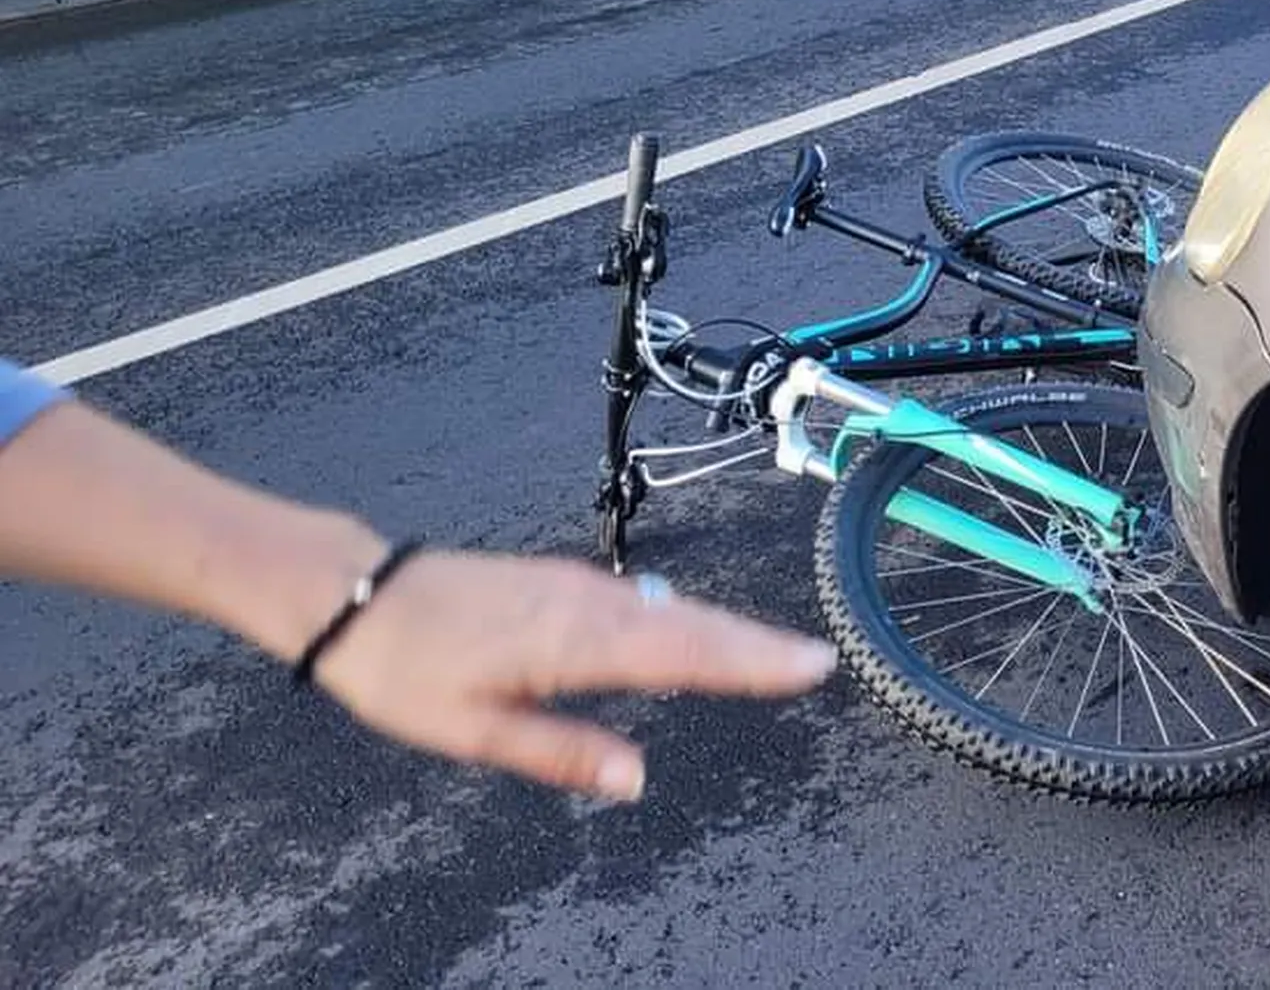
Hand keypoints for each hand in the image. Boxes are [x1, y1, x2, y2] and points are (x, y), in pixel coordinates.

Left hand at [310, 551, 834, 801]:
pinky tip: (697, 633)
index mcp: (573, 641)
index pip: (683, 653)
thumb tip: (636, 780)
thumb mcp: (474, 732)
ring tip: (774, 654)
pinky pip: (643, 602)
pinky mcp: (564, 582)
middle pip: (691, 624)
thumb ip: (562, 754)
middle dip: (756, 643)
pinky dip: (684, 618)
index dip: (751, 661)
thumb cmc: (406, 668)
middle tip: (817, 661)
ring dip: (725, 629)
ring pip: (671, 609)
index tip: (811, 666)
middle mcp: (588, 604)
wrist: (358, 593)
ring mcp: (578, 587)